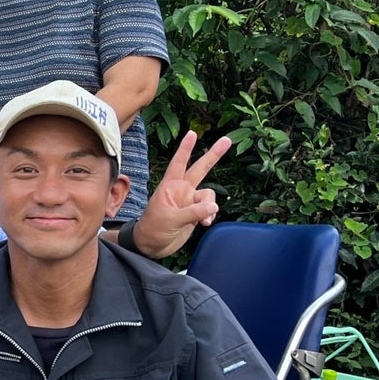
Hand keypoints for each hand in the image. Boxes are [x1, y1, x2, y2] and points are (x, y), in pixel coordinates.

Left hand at [130, 130, 231, 258]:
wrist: (152, 246)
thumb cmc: (152, 229)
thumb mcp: (171, 219)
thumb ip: (193, 212)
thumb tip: (214, 206)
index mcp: (170, 186)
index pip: (178, 163)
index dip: (185, 148)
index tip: (192, 133)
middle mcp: (182, 190)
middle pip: (200, 169)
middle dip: (213, 155)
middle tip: (227, 140)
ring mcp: (189, 201)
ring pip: (209, 195)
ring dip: (209, 206)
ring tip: (202, 220)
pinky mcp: (195, 213)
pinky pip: (210, 209)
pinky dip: (210, 215)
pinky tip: (204, 224)